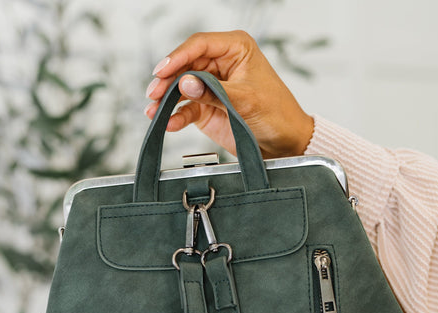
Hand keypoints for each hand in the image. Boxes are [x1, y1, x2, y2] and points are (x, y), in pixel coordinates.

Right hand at [145, 30, 313, 158]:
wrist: (284, 143)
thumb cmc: (276, 113)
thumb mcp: (246, 100)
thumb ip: (214, 92)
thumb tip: (186, 84)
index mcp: (236, 49)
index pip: (200, 45)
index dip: (178, 56)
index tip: (162, 70)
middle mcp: (221, 64)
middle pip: (185, 65)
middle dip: (167, 80)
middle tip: (153, 93)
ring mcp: (212, 86)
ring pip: (181, 87)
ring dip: (166, 99)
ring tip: (154, 110)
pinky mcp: (207, 107)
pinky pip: (186, 109)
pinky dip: (176, 117)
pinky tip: (168, 123)